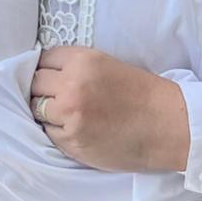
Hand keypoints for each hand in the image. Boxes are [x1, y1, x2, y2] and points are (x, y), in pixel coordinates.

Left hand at [30, 45, 189, 172]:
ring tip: (69, 115)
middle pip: (34, 83)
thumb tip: (44, 73)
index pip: (43, 59)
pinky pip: (48, 132)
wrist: (167, 126)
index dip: (48, 69)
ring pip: (37, 109)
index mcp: (84, 60)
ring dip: (47, 112)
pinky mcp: (71, 140)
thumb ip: (76, 67)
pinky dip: (58, 132)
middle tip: (60, 97)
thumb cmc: (142, 95)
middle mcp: (72, 84)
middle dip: (43, 90)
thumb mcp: (107, 66)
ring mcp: (69, 114)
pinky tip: (78, 130)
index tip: (53, 77)